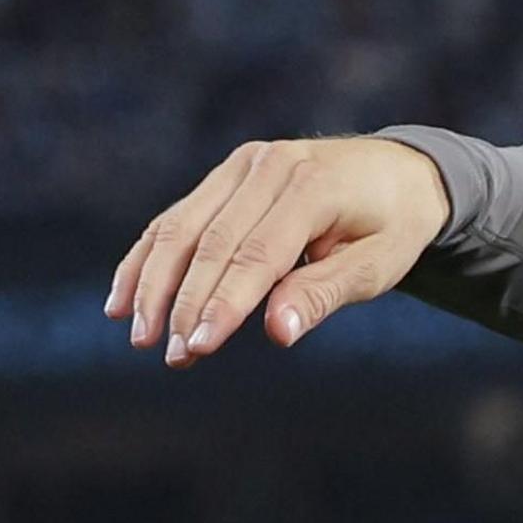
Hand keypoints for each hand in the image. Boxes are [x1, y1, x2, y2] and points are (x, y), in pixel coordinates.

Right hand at [111, 137, 450, 366]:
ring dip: (153, 285)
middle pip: (212, 241)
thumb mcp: (380, 264)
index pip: (259, 253)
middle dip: (186, 302)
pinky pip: (175, 220)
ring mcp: (242, 166)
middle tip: (172, 356)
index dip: (225, 302)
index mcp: (314, 185)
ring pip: (180, 228)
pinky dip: (146, 261)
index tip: (198, 346)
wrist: (400, 172)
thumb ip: (324, 293)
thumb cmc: (394, 225)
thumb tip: (277, 333)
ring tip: (140, 338)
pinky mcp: (225, 176)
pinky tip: (122, 303)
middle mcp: (269, 166)